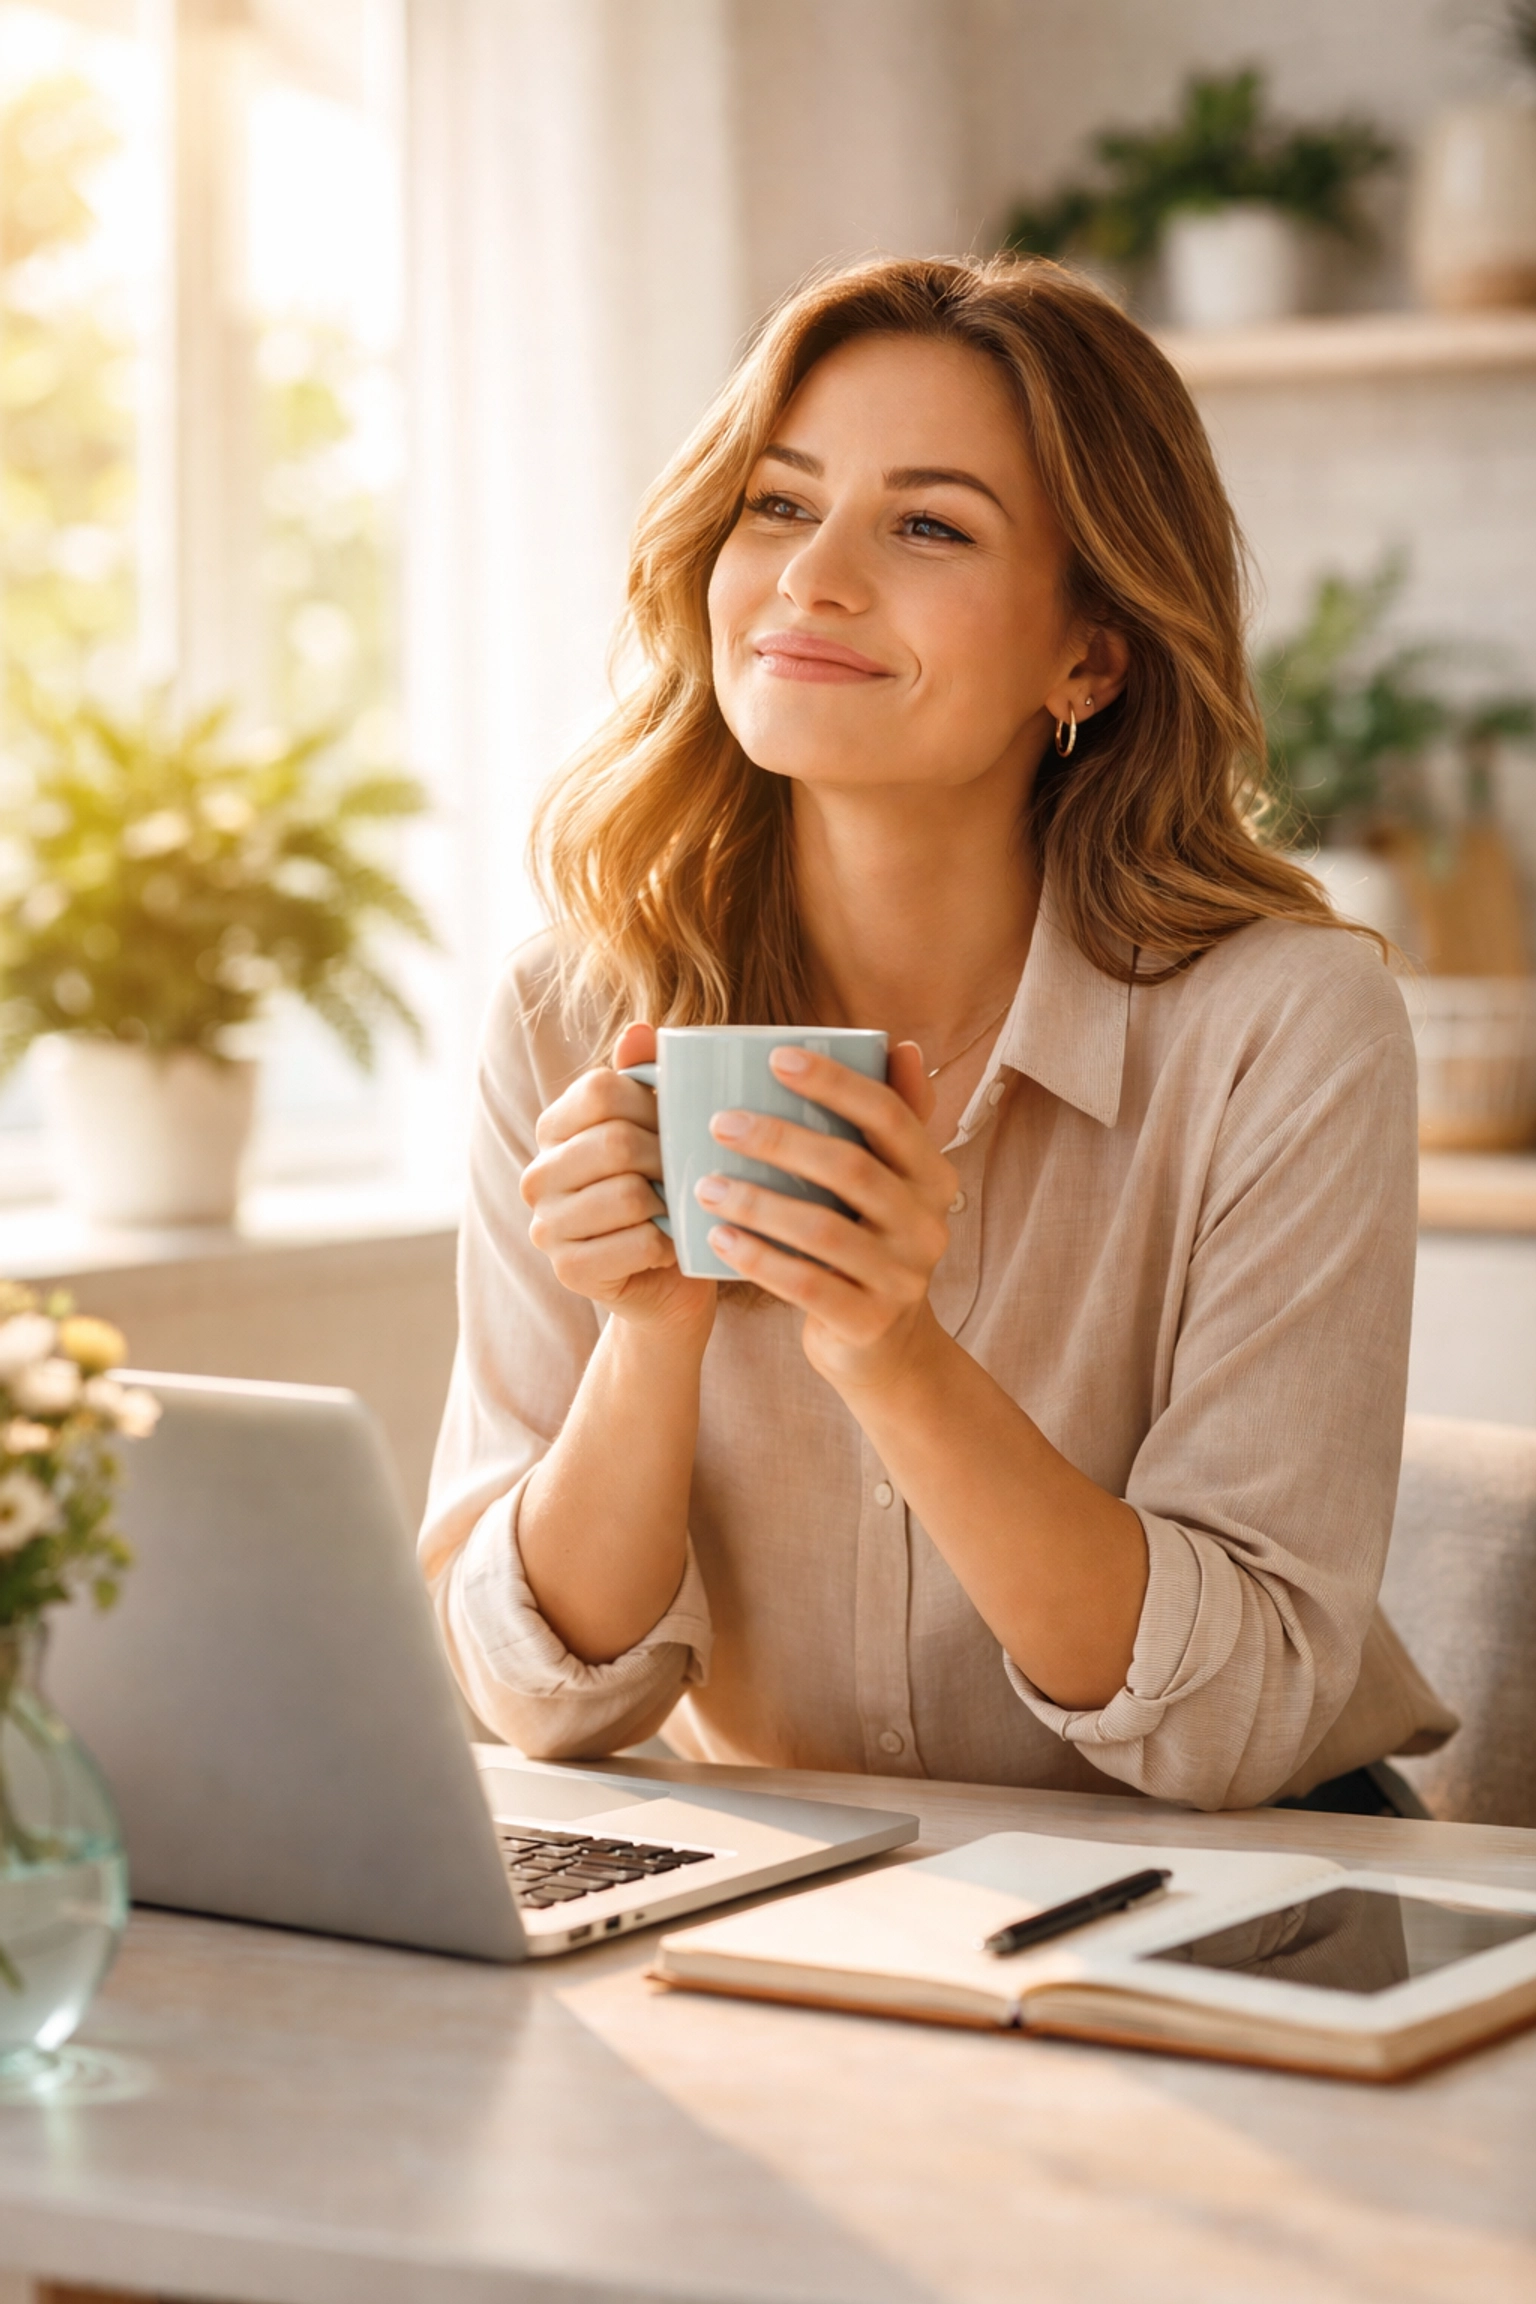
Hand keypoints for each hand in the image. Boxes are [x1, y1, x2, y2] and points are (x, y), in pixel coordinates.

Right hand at [520, 1022, 716, 1337]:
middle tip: (687, 1172)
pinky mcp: (567, 1269)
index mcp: (554, 1128)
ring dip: (668, 1202)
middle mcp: (538, 1174)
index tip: (675, 1124)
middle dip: (667, 1158)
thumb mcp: (661, 1130)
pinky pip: (635, 1242)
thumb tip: (641, 1030)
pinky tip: (669, 1244)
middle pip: (616, 1142)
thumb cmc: (666, 1194)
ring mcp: (546, 1225)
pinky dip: (666, 1243)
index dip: (652, 1103)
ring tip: (677, 1207)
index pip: (601, 1090)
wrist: (667, 1281)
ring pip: (626, 1194)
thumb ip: (647, 1077)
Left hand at [697, 1041, 957, 1391]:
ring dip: (757, 1202)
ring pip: (823, 1230)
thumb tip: (901, 1045)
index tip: (776, 1057)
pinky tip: (716, 1238)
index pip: (890, 1115)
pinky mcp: (868, 1321)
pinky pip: (806, 1285)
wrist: (884, 1347)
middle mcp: (928, 1224)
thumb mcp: (891, 1184)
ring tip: (704, 1186)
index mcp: (933, 1176)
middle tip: (720, 1122)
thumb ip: (892, 1118)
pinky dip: (758, 1259)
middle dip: (781, 1139)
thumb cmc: (869, 1242)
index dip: (836, 1082)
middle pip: (851, 1168)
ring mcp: (902, 1277)